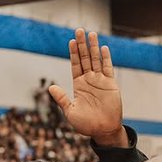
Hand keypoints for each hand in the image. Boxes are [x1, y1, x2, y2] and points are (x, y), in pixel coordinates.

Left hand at [49, 28, 125, 146]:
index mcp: (78, 85)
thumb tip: (50, 86)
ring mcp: (100, 81)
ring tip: (91, 33)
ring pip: (96, 60)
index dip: (73, 53)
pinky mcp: (111, 84)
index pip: (75, 65)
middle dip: (82, 45)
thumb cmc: (86, 124)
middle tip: (79, 30)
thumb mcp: (70, 111)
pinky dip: (106, 58)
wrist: (103, 131)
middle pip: (85, 58)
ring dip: (93, 47)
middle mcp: (89, 80)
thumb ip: (61, 98)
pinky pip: (108, 68)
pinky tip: (103, 48)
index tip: (71, 41)